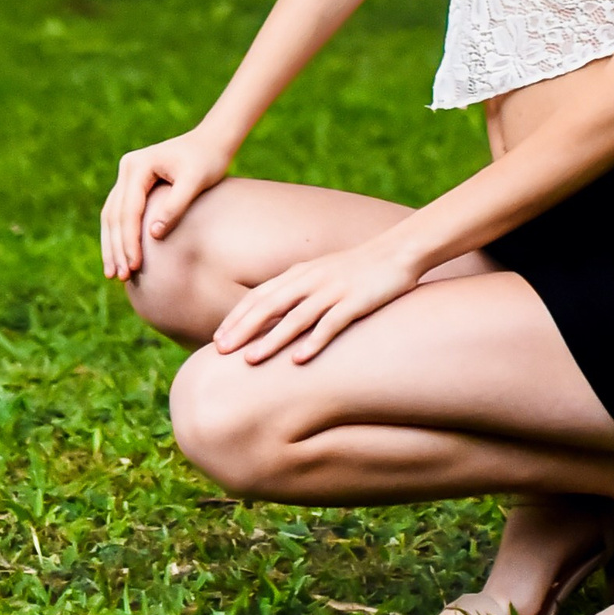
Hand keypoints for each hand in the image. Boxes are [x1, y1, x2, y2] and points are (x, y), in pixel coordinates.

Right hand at [102, 122, 234, 281]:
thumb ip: (175, 206)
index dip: (130, 241)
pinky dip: (117, 236)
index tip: (134, 266)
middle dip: (116, 248)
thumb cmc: (207, 160)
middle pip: (114, 215)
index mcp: (139, 165)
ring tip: (113, 274)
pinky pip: (119, 213)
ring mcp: (127, 175)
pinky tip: (119, 257)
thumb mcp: (196, 181)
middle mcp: (128, 168)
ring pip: (111, 216)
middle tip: (119, 277)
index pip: (129, 210)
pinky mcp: (133, 184)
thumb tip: (153, 235)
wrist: (212, 141)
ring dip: (112, 246)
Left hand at [211, 233, 423, 364]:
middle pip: (270, 304)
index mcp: (300, 273)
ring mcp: (333, 289)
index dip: (236, 317)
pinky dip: (313, 341)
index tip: (216, 339)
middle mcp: (311, 279)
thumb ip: (297, 292)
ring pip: (296, 316)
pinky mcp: (356, 300)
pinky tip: (299, 360)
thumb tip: (271, 319)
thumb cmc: (356, 270)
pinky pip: (331, 323)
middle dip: (243, 329)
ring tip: (250, 361)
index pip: (259, 295)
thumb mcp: (321, 275)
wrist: (397, 253)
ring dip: (271, 339)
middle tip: (219, 352)